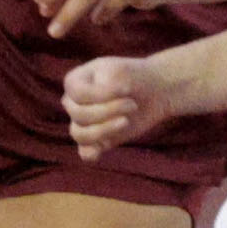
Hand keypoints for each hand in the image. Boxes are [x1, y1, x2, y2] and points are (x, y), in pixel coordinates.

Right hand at [62, 53, 177, 159]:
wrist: (153, 92)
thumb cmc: (134, 78)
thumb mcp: (120, 73)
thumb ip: (105, 89)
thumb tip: (95, 109)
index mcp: (74, 82)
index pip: (78, 94)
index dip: (103, 95)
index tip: (127, 89)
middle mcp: (73, 103)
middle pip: (79, 114)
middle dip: (108, 111)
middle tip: (133, 105)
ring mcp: (83, 123)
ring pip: (80, 134)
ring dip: (104, 130)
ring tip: (126, 121)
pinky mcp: (96, 140)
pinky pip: (85, 153)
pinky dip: (91, 153)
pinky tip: (102, 150)